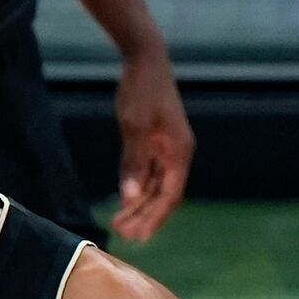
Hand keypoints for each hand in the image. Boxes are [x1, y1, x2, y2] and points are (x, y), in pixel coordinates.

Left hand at [112, 48, 193, 241]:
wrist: (144, 61)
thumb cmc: (142, 91)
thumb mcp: (135, 126)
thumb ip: (133, 163)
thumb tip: (130, 197)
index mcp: (179, 153)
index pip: (170, 196)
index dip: (155, 218)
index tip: (139, 237)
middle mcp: (176, 154)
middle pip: (163, 195)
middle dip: (144, 216)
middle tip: (122, 235)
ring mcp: (165, 148)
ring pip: (154, 186)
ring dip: (138, 205)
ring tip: (119, 223)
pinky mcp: (153, 142)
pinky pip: (146, 172)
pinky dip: (135, 188)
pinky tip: (122, 202)